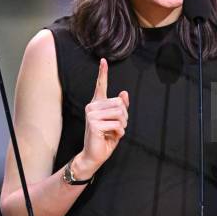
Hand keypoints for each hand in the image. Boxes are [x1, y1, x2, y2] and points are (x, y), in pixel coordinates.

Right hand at [76, 58, 128, 176]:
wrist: (94, 155)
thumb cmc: (105, 138)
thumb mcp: (117, 121)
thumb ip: (121, 107)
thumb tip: (124, 92)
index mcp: (97, 103)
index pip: (100, 85)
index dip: (103, 72)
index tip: (103, 60)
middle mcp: (92, 106)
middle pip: (120, 103)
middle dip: (125, 116)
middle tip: (118, 126)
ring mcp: (91, 114)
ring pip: (120, 113)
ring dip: (123, 125)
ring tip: (114, 131)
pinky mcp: (94, 123)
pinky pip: (117, 124)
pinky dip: (120, 132)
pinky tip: (111, 136)